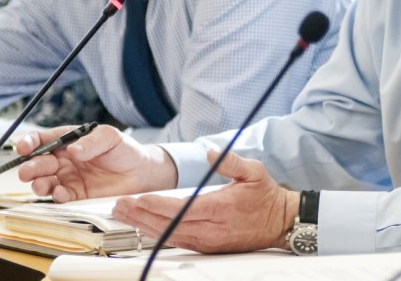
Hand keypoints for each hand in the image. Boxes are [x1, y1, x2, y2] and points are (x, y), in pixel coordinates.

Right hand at [16, 124, 176, 201]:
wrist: (142, 173)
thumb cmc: (125, 150)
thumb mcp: (110, 137)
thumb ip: (92, 142)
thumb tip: (73, 150)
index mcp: (69, 141)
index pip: (43, 140)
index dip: (30, 142)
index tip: (23, 147)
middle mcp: (64, 160)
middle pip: (39, 162)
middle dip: (30, 167)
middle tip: (27, 171)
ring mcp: (69, 178)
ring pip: (45, 181)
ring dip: (39, 183)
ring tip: (42, 184)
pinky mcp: (77, 195)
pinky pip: (61, 197)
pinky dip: (57, 196)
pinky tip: (60, 193)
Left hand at [113, 149, 299, 253]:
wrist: (280, 222)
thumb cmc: (266, 196)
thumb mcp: (254, 171)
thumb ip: (230, 162)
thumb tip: (210, 152)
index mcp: (219, 209)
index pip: (180, 208)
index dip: (156, 205)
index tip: (138, 199)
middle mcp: (211, 229)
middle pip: (168, 225)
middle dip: (141, 216)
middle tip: (120, 208)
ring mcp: (208, 241)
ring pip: (170, 236)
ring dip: (145, 226)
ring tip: (125, 216)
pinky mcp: (208, 247)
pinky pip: (178, 241)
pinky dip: (158, 234)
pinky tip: (145, 227)